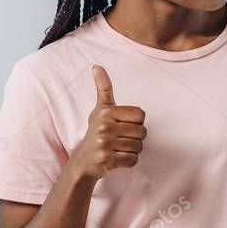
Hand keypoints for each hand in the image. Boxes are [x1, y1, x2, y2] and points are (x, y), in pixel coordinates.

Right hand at [69, 64, 146, 179]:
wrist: (84, 160)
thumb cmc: (97, 131)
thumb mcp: (100, 109)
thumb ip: (103, 88)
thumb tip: (96, 66)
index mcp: (106, 111)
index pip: (141, 114)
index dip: (136, 122)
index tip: (122, 125)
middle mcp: (104, 125)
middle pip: (142, 132)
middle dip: (136, 138)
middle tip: (120, 140)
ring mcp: (104, 143)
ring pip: (139, 147)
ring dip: (133, 150)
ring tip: (118, 148)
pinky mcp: (106, 159)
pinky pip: (133, 160)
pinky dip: (129, 161)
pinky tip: (117, 158)